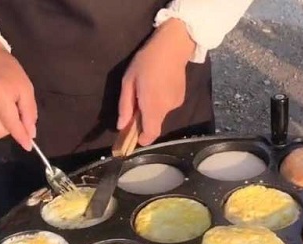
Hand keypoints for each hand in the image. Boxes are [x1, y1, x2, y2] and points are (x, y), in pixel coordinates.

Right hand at [0, 37, 36, 150]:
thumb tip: (30, 134)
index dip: (21, 136)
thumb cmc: (10, 72)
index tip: (28, 146)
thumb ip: (29, 113)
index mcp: (1, 93)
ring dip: (1, 124)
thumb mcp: (26, 89)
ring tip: (3, 109)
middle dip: (10, 130)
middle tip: (15, 117)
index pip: (12, 123)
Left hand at [117, 19, 194, 145]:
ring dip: (152, 109)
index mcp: (152, 106)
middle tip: (137, 104)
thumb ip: (125, 106)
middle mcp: (166, 109)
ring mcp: (176, 104)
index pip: (151, 134)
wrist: (174, 45)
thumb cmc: (146, 61)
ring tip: (148, 90)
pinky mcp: (181, 98)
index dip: (143, 139)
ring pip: (160, 115)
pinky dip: (161, 102)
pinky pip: (167, 106)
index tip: (135, 137)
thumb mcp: (128, 82)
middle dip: (144, 120)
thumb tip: (121, 126)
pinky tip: (159, 86)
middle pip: (154, 124)